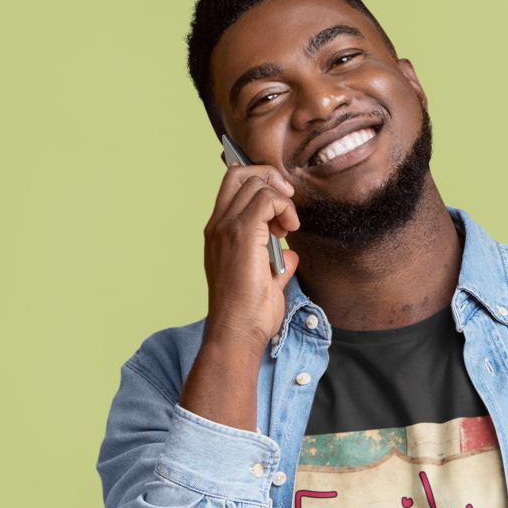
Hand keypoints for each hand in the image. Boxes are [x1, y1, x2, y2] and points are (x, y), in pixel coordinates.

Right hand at [202, 161, 299, 352]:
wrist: (237, 333)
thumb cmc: (249, 316)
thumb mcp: (266, 283)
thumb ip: (276, 264)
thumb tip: (290, 255)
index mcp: (218, 234)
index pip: (232, 187)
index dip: (260, 186)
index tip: (280, 212)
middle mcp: (217, 226)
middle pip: (239, 174)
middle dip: (270, 178)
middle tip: (288, 203)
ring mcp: (226, 229)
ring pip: (253, 182)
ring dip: (279, 197)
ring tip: (289, 225)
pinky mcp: (242, 235)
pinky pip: (266, 199)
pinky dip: (284, 207)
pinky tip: (290, 228)